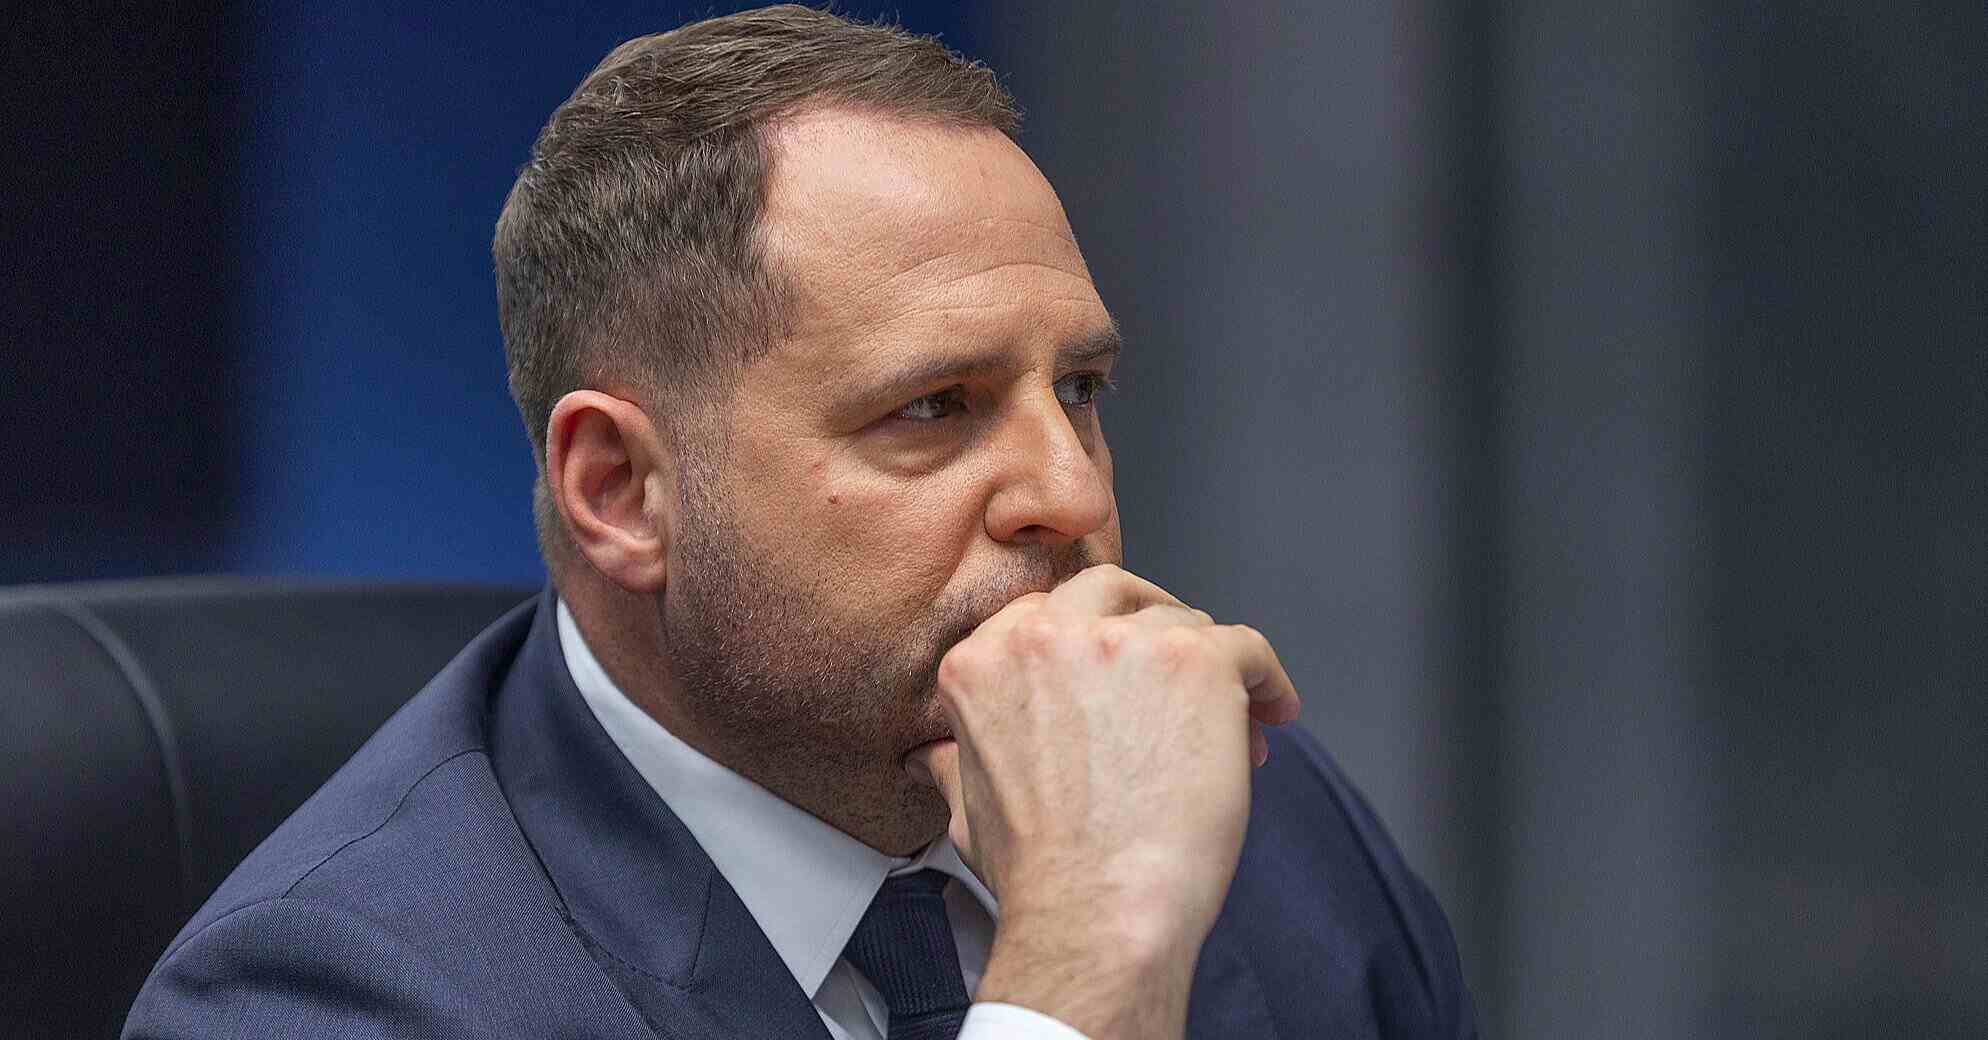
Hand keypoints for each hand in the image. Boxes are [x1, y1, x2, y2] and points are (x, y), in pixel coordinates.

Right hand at [906, 564, 1299, 1038]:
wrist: (1098, 912)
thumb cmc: (1040, 874)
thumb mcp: (964, 807)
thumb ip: (952, 759)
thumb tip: (935, 756)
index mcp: (986, 661)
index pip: (1046, 613)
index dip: (1089, 638)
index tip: (1115, 666)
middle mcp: (1048, 635)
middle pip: (1112, 592)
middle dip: (1146, 621)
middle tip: (1174, 669)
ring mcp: (1125, 642)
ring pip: (1185, 624)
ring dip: (1208, 671)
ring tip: (1232, 725)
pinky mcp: (1197, 662)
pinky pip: (1249, 647)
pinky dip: (1268, 678)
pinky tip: (1273, 709)